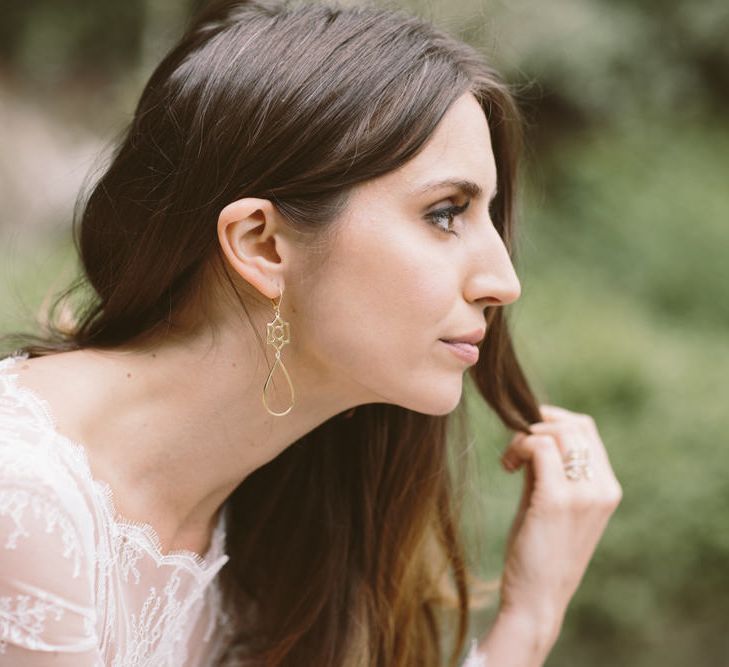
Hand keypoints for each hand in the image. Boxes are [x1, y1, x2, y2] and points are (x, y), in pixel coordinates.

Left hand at [497, 404, 621, 641]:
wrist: (536, 600)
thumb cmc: (540, 552)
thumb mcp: (551, 503)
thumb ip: (549, 469)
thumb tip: (532, 435)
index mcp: (606, 489)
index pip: (586, 429)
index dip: (553, 421)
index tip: (527, 435)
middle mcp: (602, 489)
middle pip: (574, 425)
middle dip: (537, 425)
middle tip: (515, 450)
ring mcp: (583, 494)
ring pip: (558, 432)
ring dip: (525, 437)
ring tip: (511, 462)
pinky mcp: (557, 500)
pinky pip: (539, 447)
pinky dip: (519, 447)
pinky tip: (508, 467)